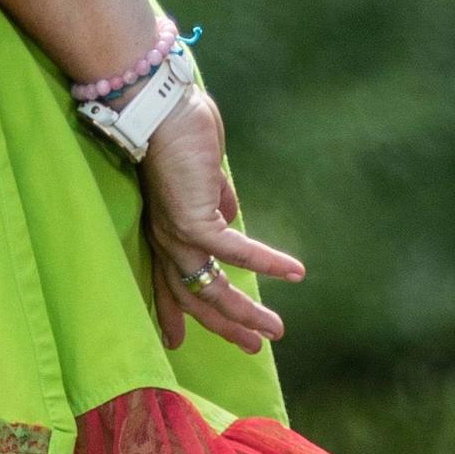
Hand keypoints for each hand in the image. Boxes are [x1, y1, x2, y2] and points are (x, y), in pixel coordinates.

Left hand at [134, 92, 302, 355]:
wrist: (160, 106)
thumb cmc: (180, 130)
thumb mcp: (204, 174)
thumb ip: (216, 199)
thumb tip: (231, 216)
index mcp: (164, 230)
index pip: (168, 283)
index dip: (175, 313)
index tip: (177, 342)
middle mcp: (165, 240)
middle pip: (194, 297)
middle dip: (224, 325)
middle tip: (252, 347)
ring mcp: (177, 235)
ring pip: (213, 289)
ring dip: (247, 313)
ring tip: (276, 330)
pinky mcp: (193, 222)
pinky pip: (235, 252)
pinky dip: (267, 263)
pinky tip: (294, 272)